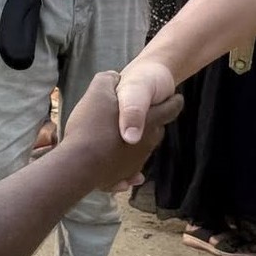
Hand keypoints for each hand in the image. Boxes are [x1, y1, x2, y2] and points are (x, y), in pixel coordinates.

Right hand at [58, 71, 182, 190]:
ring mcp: (134, 164)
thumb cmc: (91, 125)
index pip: (170, 109)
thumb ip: (109, 80)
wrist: (78, 165)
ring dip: (138, 145)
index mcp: (148, 120)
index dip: (174, 102)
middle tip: (149, 116)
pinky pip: (128, 173)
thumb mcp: (98, 91)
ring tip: (130, 139)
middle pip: (156, 131)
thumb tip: (114, 77)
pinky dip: (128, 170)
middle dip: (153, 123)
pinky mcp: (120, 178)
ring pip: (141, 152)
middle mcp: (146, 144)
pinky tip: (126, 176)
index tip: (177, 99)